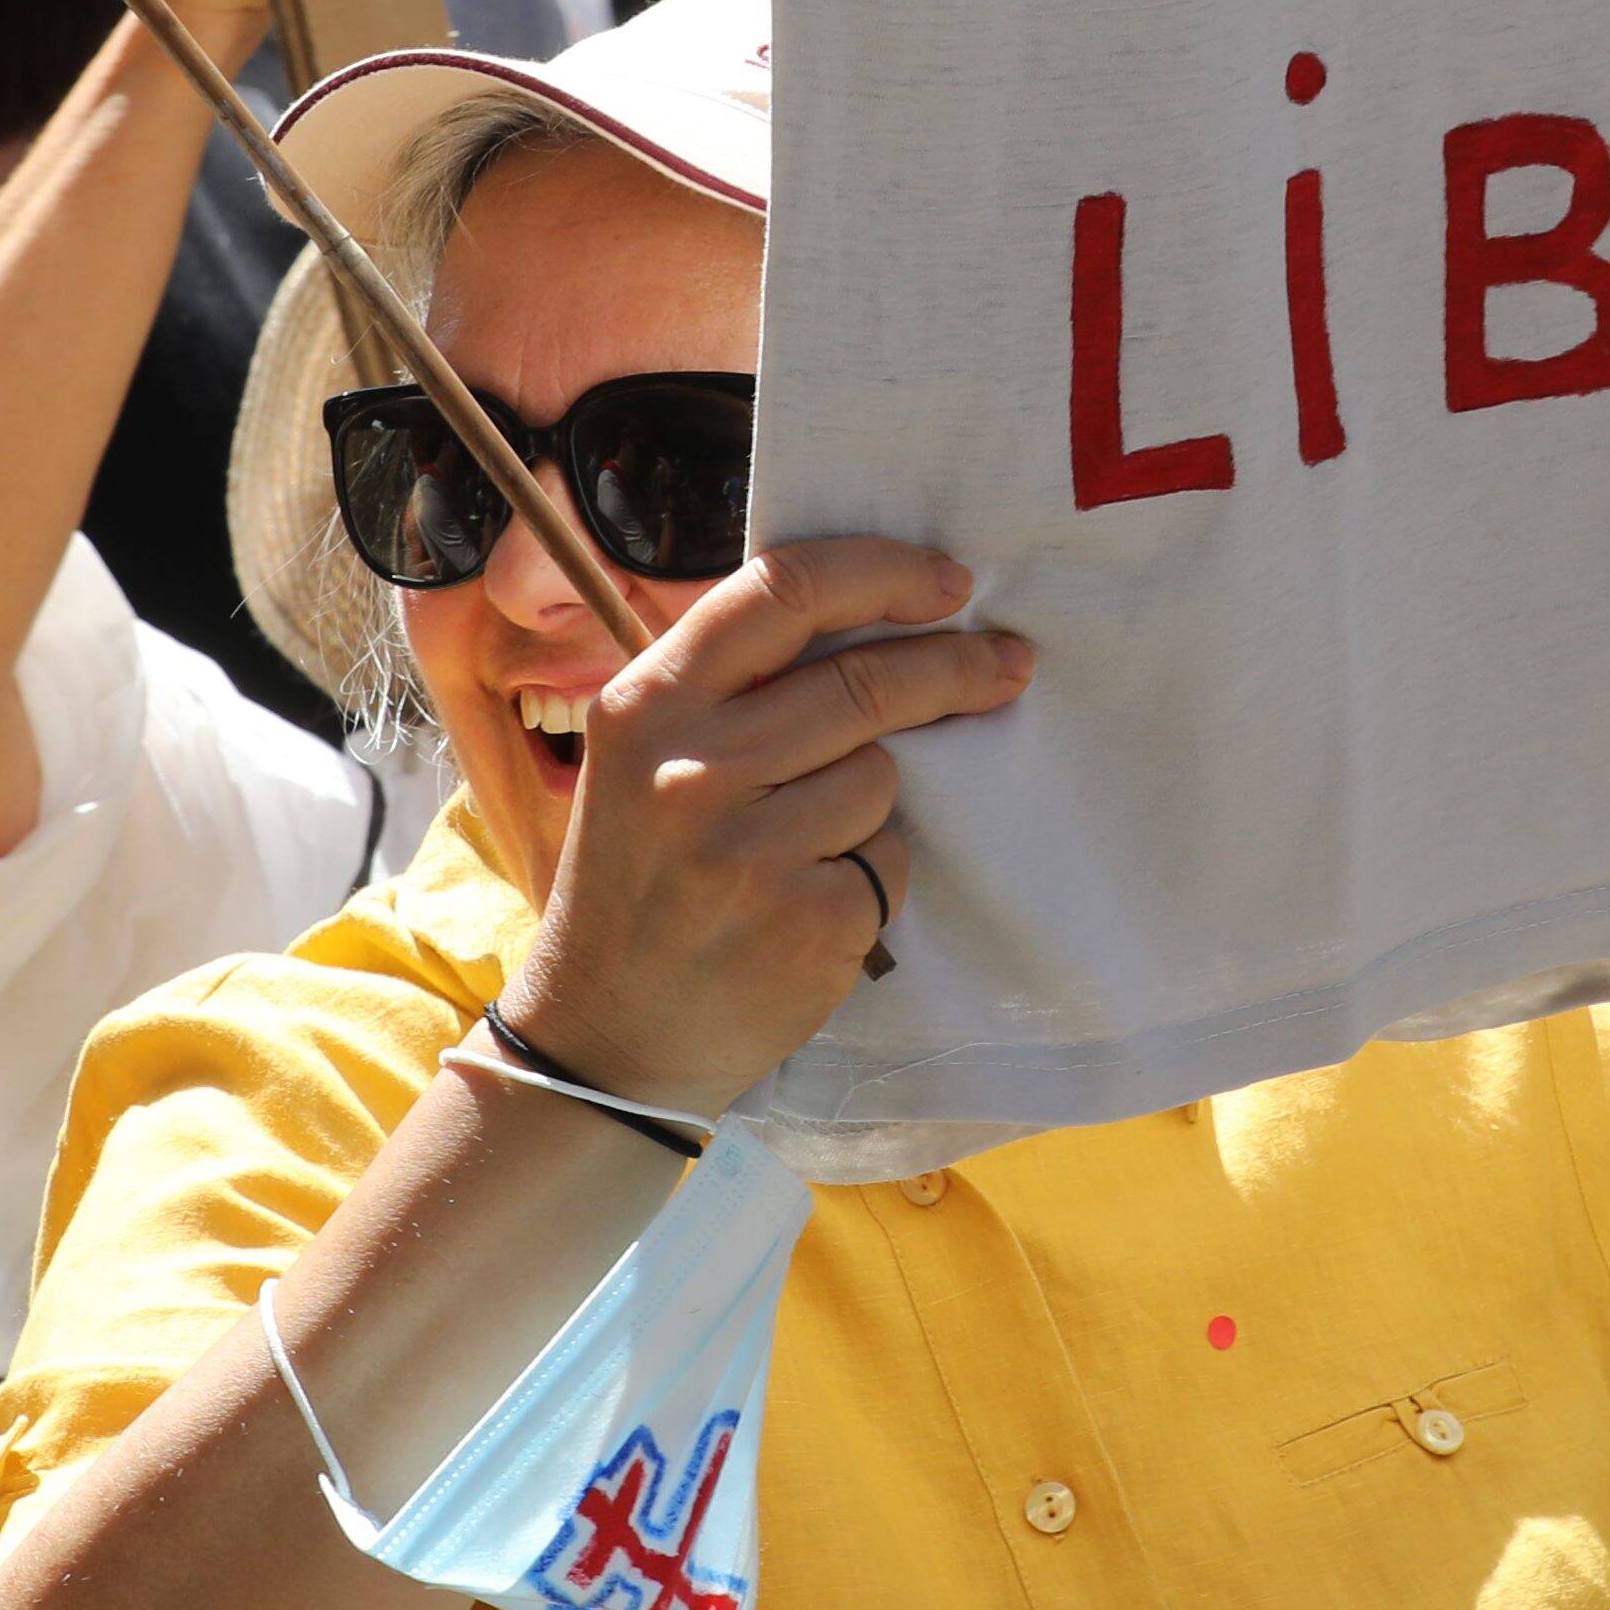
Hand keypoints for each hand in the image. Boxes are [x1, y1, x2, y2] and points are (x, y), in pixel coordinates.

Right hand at [510, 540, 1031, 1108]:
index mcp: (646, 706)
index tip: (948, 580)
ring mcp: (750, 850)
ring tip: (802, 848)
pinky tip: (808, 905)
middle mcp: (691, 769)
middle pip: (863, 682)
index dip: (882, 571)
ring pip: (880, 775)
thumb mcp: (641, 761)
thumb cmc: (638, 883)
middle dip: (954, 666)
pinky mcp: (807, 923)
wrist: (604, 1038)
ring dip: (871, 800)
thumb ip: (730, 689)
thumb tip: (877, 614)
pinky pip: (888, 860)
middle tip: (1006, 663)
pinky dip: (869, 874)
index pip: (783, 590)